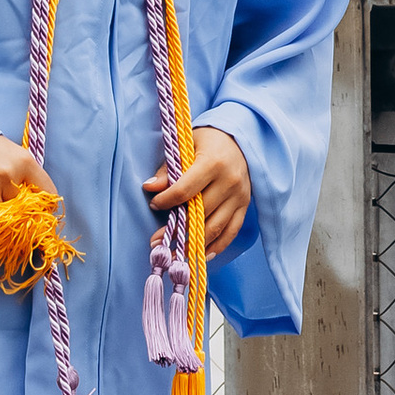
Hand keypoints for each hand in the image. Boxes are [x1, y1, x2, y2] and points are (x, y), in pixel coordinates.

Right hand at [0, 134, 52, 229]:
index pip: (48, 193)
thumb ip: (29, 177)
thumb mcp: (16, 155)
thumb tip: (44, 206)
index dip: (47, 208)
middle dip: (17, 217)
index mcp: (24, 163)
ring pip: (0, 220)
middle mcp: (7, 175)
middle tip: (13, 221)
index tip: (43, 216)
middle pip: (21, 211)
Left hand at [147, 122, 252, 254]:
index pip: (186, 189)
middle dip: (175, 229)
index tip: (154, 204)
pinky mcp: (245, 206)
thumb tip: (150, 187)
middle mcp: (229, 182)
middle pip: (199, 213)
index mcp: (213, 163)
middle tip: (155, 241)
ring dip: (192, 244)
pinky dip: (217, 246)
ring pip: (215, 227)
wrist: (241, 140)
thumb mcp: (187, 146)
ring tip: (173, 255)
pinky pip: (231, 231)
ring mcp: (239, 196)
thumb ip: (169, 168)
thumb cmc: (209, 142)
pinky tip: (201, 254)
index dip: (166, 200)